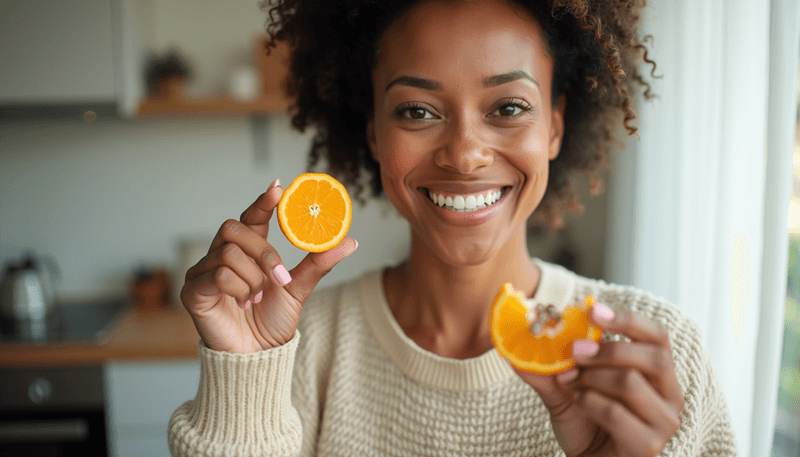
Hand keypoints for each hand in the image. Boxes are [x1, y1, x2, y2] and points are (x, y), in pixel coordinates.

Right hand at [180, 179, 357, 353]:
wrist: (258, 356)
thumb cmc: (272, 321)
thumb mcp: (298, 288)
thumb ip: (319, 263)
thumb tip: (350, 241)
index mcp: (246, 250)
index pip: (252, 217)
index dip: (262, 202)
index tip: (278, 188)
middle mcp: (221, 255)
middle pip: (235, 228)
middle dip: (263, 251)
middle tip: (279, 277)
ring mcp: (203, 271)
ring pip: (228, 253)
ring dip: (253, 278)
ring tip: (258, 298)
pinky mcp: (193, 290)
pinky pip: (217, 275)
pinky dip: (238, 290)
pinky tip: (243, 305)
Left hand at [511, 304, 684, 456]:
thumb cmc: (584, 422)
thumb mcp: (564, 387)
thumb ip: (548, 365)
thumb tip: (517, 345)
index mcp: (657, 373)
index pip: (658, 336)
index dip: (628, 319)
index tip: (592, 310)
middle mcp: (669, 395)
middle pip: (654, 356)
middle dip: (608, 349)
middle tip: (574, 351)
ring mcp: (663, 422)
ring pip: (631, 382)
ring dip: (592, 377)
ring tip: (570, 383)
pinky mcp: (648, 445)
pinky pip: (616, 412)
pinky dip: (589, 402)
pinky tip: (578, 404)